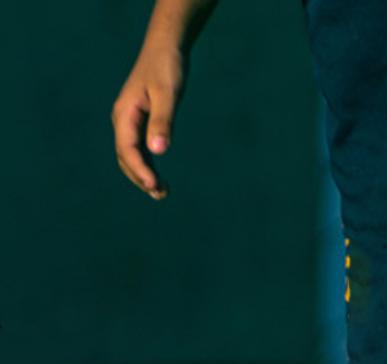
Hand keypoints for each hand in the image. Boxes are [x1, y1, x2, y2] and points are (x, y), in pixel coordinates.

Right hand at [111, 44, 184, 198]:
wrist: (165, 50)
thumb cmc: (167, 69)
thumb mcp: (167, 94)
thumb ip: (163, 122)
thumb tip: (158, 151)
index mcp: (124, 114)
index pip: (128, 150)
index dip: (140, 170)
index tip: (154, 186)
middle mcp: (123, 120)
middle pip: (126, 158)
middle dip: (141, 178)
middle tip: (161, 194)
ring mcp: (130, 122)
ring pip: (132, 156)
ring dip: (144, 176)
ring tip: (162, 193)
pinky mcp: (140, 123)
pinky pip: (139, 150)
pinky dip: (148, 166)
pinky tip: (159, 180)